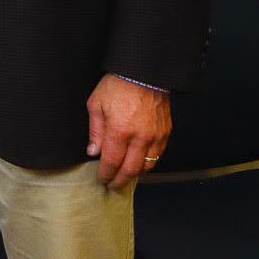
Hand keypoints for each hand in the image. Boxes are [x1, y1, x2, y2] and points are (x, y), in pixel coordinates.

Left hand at [87, 73, 171, 188]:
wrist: (144, 73)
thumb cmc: (118, 85)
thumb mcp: (96, 104)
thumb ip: (95, 131)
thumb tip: (93, 151)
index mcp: (119, 130)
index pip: (112, 162)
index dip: (106, 174)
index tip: (102, 180)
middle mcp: (140, 137)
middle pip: (131, 170)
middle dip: (120, 181)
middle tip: (113, 185)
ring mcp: (155, 136)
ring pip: (147, 165)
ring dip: (135, 174)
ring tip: (124, 177)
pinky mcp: (165, 132)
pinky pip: (158, 155)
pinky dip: (148, 163)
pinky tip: (139, 163)